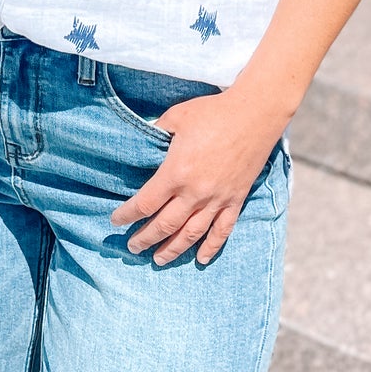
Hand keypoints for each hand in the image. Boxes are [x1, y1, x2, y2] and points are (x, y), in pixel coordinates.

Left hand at [110, 88, 282, 266]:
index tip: (116, 221)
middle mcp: (195, 192)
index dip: (127, 215)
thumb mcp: (176, 117)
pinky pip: (222, 231)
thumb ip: (156, 131)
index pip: (145, 204)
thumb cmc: (213, 113)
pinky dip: (211, 247)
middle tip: (132, 247)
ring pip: (191, 234)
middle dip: (145, 239)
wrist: (254, 115)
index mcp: (176, 173)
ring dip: (172, 250)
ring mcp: (217, 199)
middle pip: (164, 225)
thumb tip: (143, 139)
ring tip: (158, 259)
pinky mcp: (235, 200)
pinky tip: (201, 259)